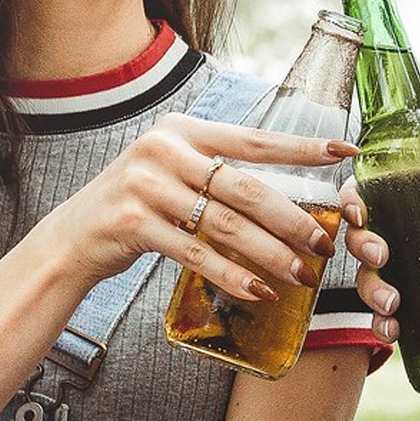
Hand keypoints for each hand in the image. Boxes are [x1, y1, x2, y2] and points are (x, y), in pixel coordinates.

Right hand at [28, 113, 356, 300]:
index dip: (301, 148)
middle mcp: (164, 150)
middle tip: (325, 244)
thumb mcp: (174, 172)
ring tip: (302, 274)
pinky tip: (259, 290)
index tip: (345, 152)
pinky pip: (197, 254)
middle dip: (292, 218)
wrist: (73, 236)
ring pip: (226, 224)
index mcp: (184, 130)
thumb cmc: (138, 205)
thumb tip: (289, 196)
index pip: (254, 138)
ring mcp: (146, 185)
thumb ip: (219, 173)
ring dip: (270, 253)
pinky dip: (232, 274)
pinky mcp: (133, 224)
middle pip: (246, 187)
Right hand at [340, 167, 419, 342]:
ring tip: (393, 302)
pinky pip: (382, 320)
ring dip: (369, 289)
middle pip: (360, 236)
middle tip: (380, 255)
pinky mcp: (415, 317)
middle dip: (359, 244)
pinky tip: (392, 328)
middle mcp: (410, 244)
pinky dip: (379, 324)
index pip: (376, 195)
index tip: (361, 211)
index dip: (354, 198)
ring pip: (366, 279)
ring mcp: (410, 282)